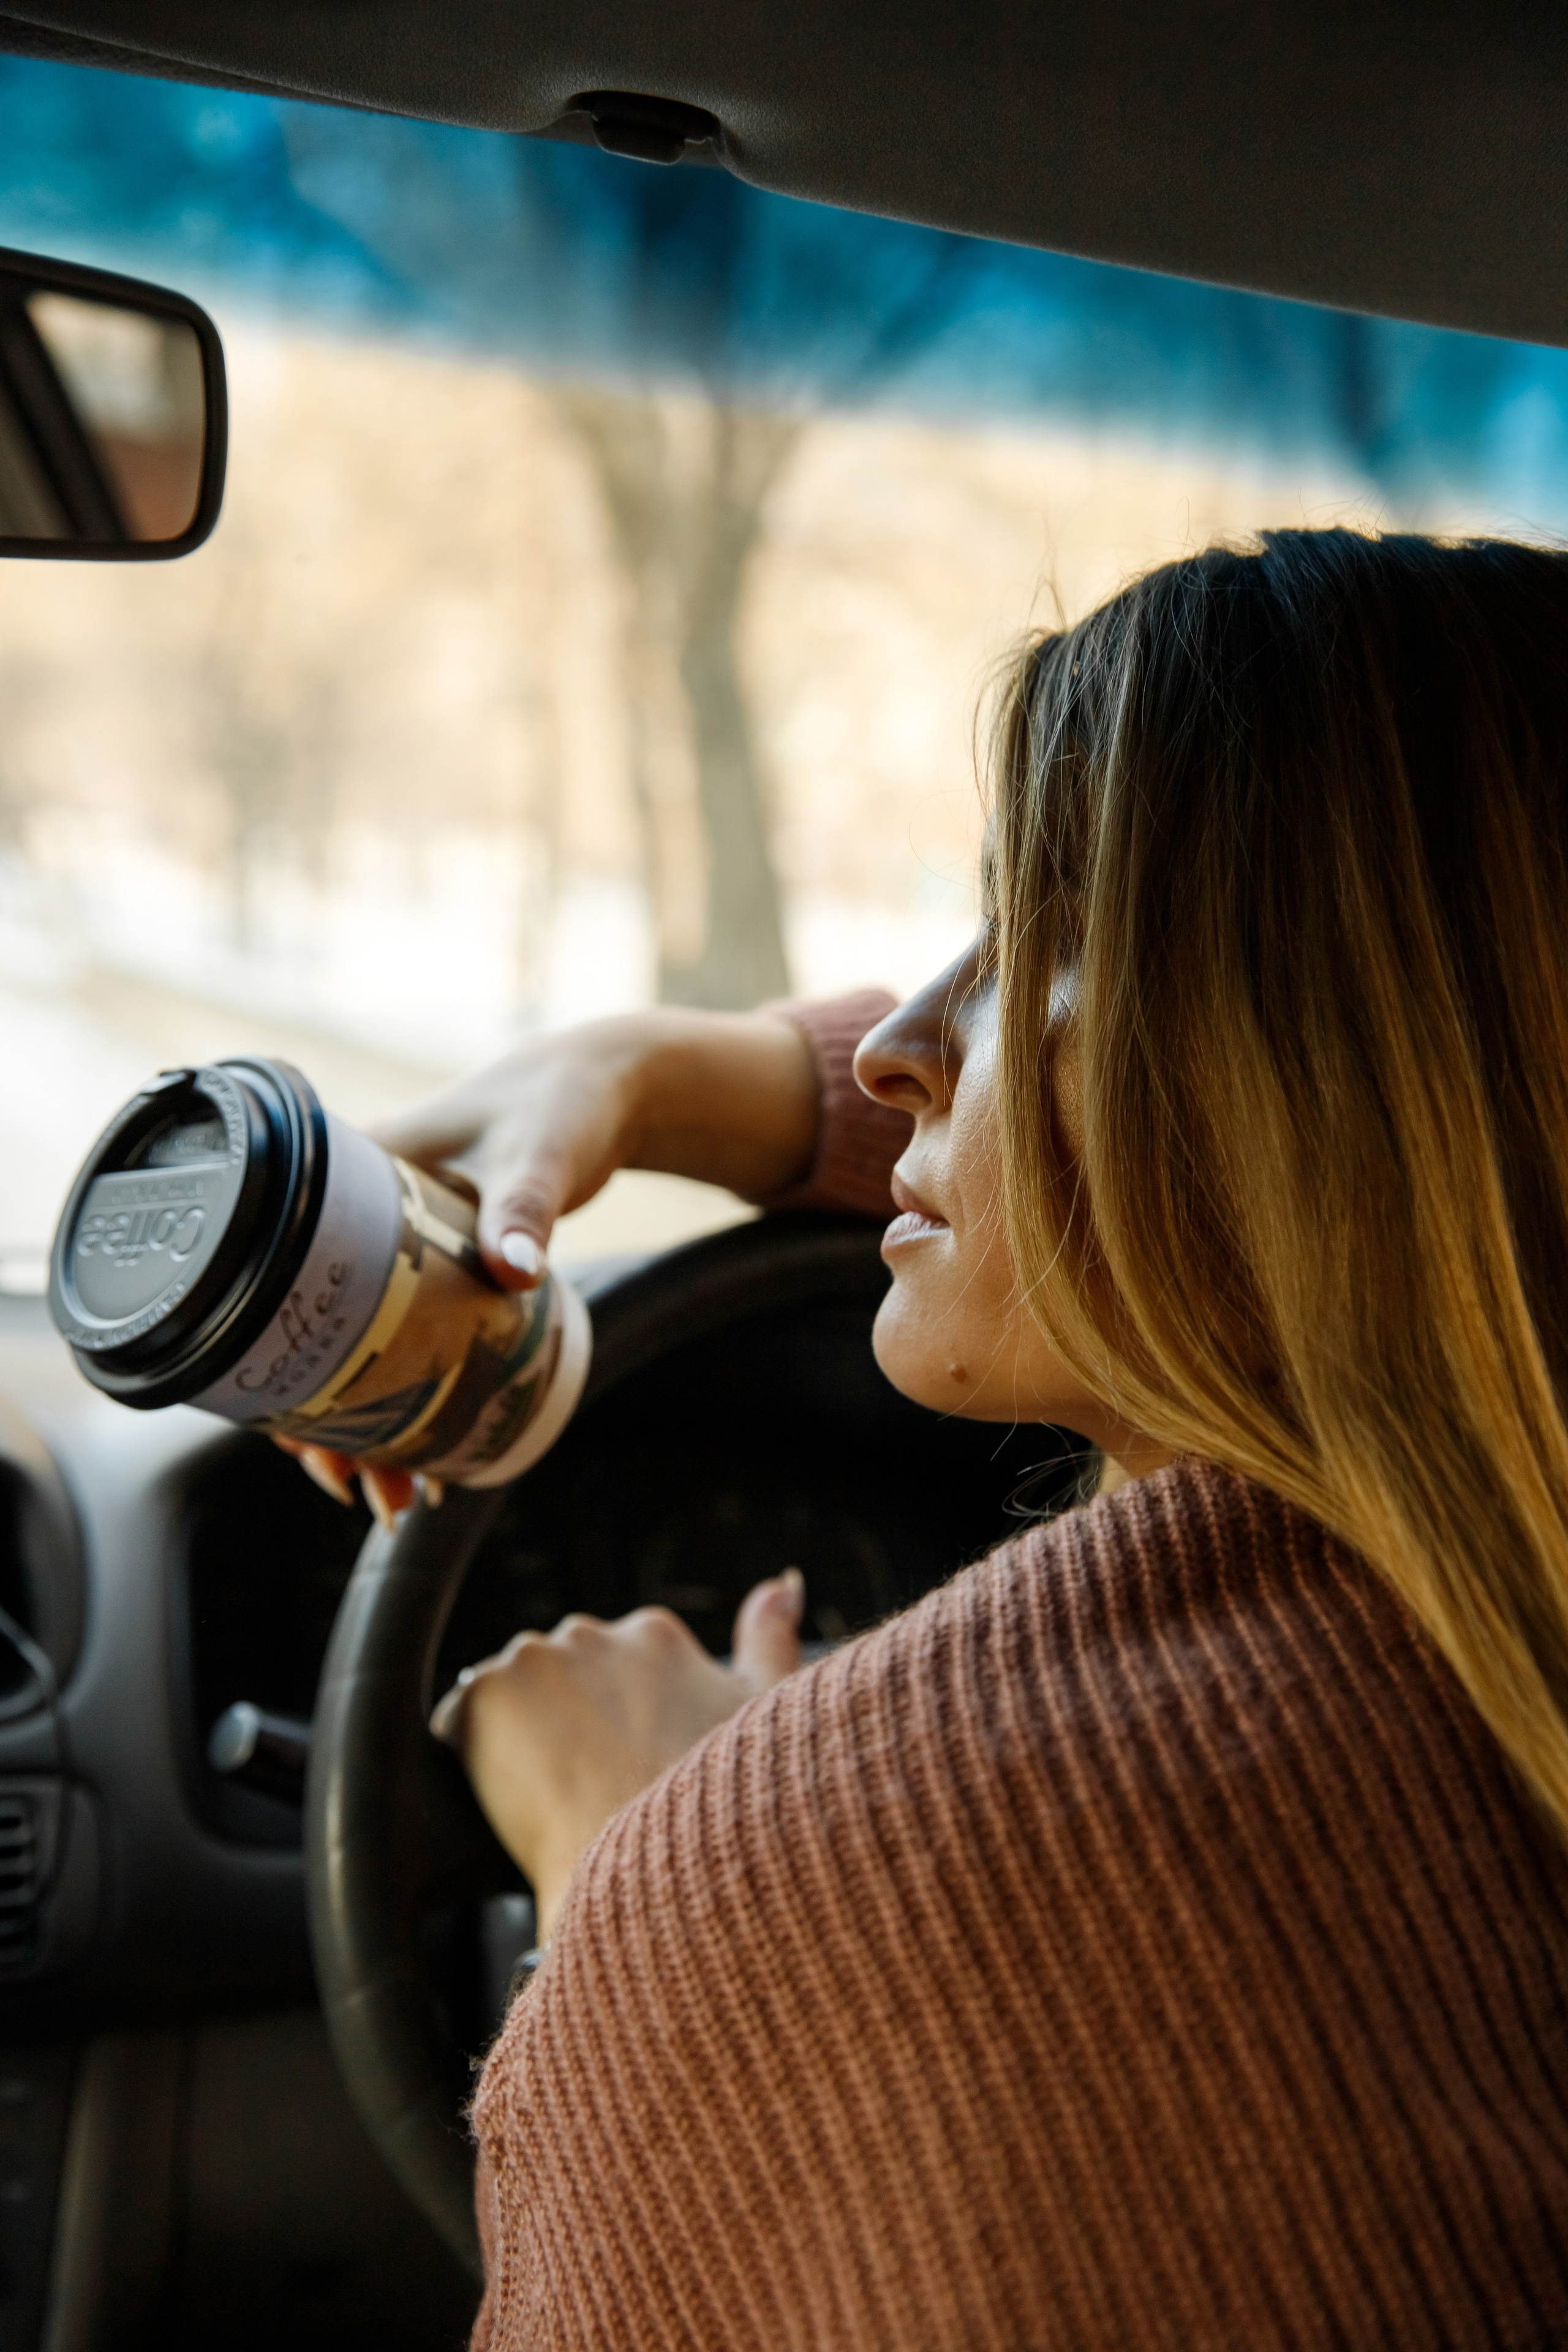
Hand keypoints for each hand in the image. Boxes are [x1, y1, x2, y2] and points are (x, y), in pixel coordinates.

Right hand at [281, 1009, 816, 1523]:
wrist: (607, 1087)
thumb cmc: (559, 1102)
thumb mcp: (537, 1152)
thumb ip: (525, 1207)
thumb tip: (517, 1273)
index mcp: (347, 1180)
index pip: (282, 1287)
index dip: (285, 1374)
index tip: (313, 1445)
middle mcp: (358, 1221)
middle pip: (317, 1341)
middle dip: (331, 1428)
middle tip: (366, 1493)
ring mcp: (396, 1251)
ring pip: (362, 1354)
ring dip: (373, 1427)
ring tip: (401, 1499)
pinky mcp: (438, 1271)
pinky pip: (406, 1344)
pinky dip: (413, 1399)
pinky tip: (436, 1456)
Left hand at [431, 1570, 804, 1939]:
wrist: (656, 1877)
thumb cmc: (720, 1807)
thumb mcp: (762, 1712)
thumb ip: (771, 1638)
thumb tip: (782, 1581)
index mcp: (653, 1633)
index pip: (608, 1670)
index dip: (610, 1728)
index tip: (621, 1771)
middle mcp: (590, 1631)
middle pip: (556, 1677)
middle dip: (562, 1724)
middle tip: (589, 1791)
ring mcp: (531, 1659)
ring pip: (510, 1697)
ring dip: (520, 1737)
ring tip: (554, 1798)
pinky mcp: (482, 1695)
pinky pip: (462, 1723)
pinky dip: (477, 1755)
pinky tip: (515, 1796)